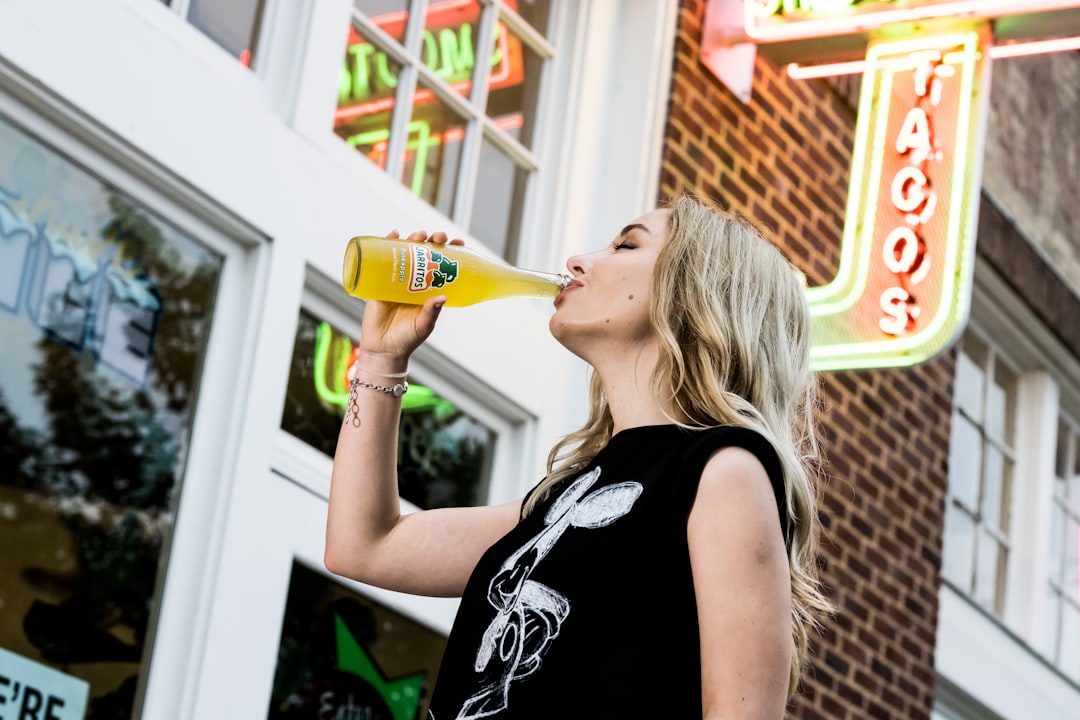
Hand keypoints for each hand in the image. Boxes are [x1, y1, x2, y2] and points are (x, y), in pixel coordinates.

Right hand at [357, 230, 464, 365]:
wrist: (383, 349)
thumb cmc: (407, 339)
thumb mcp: (424, 325)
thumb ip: (431, 312)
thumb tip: (442, 296)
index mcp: (428, 289)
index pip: (441, 264)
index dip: (449, 251)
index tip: (458, 243)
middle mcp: (414, 280)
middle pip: (424, 253)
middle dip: (433, 240)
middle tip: (439, 237)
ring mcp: (396, 279)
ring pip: (405, 252)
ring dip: (413, 238)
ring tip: (419, 235)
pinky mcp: (378, 281)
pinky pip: (381, 258)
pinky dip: (386, 242)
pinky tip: (393, 233)